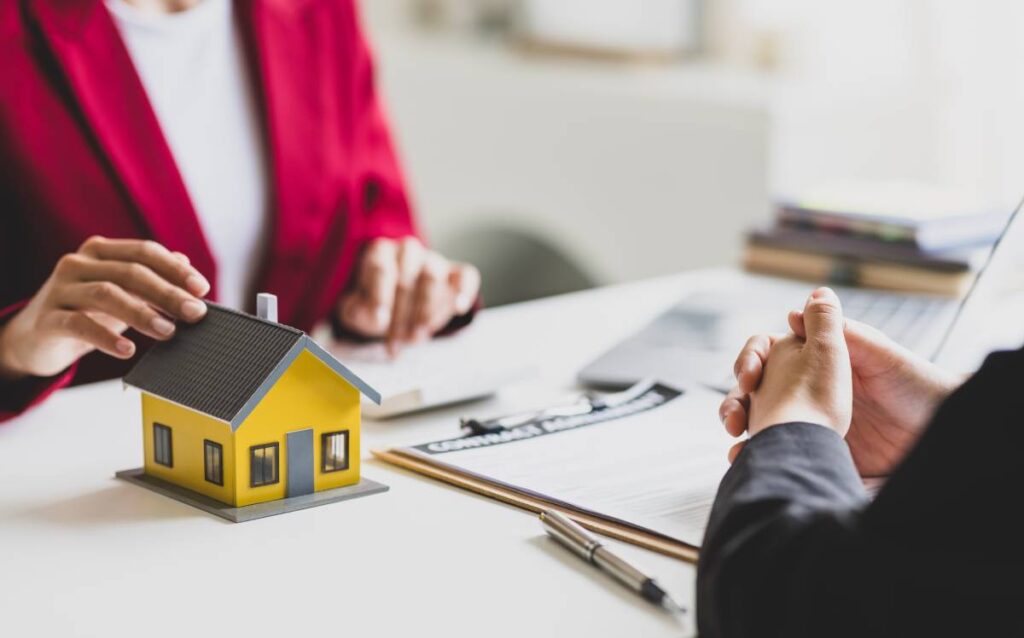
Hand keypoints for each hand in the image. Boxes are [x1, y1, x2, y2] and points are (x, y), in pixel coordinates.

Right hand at [0, 236, 209, 378]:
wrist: (37, 338)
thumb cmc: (88, 312)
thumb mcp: (123, 293)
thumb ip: (151, 278)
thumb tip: (187, 262)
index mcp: (101, 251)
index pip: (144, 252)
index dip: (175, 269)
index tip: (202, 289)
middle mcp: (78, 264)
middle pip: (130, 272)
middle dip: (167, 293)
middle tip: (195, 313)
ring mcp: (59, 289)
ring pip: (106, 294)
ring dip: (142, 313)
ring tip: (168, 332)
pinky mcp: (46, 319)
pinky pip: (78, 325)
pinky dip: (106, 337)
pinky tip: (127, 349)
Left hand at [335, 237, 479, 355]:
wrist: (399, 301)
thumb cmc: (377, 302)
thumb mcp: (358, 309)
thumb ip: (358, 312)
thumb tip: (373, 316)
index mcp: (380, 252)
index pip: (381, 270)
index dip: (380, 297)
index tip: (379, 321)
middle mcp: (407, 251)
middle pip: (407, 279)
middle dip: (402, 315)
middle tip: (399, 341)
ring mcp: (433, 261)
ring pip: (432, 279)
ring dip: (425, 312)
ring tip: (417, 338)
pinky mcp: (456, 273)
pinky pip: (465, 276)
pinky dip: (464, 290)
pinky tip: (458, 307)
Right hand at [720, 287, 961, 475]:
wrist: (945, 434)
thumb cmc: (920, 387)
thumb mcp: (880, 354)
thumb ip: (839, 333)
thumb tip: (792, 312)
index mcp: (817, 367)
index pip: (768, 358)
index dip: (751, 363)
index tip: (748, 377)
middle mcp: (808, 396)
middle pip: (755, 396)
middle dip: (735, 405)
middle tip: (734, 419)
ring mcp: (812, 429)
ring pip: (762, 430)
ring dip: (744, 438)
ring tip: (739, 452)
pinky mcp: (822, 460)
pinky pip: (784, 462)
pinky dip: (763, 465)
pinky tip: (752, 468)